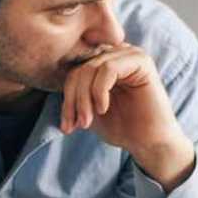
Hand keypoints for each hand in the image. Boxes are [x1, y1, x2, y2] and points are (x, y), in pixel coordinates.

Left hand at [61, 43, 195, 190]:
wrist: (149, 143)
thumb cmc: (121, 127)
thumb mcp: (88, 110)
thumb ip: (73, 94)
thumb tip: (49, 83)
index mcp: (103, 63)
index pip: (73, 71)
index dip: (66, 98)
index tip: (66, 126)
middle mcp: (116, 54)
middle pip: (79, 68)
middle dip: (73, 100)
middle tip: (76, 125)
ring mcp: (129, 54)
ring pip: (90, 68)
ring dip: (84, 99)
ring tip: (87, 121)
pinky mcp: (141, 61)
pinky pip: (108, 69)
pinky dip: (100, 91)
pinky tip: (103, 109)